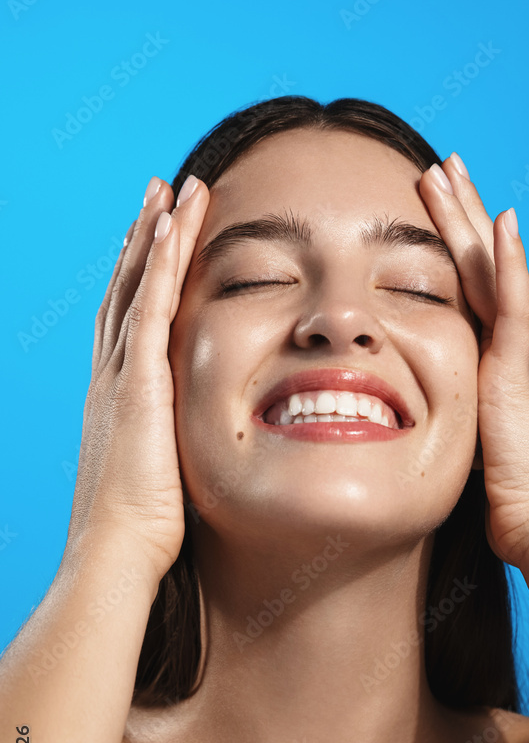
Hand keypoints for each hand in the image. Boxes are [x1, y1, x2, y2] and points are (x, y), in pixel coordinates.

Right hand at [65, 173, 209, 588]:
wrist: (117, 553)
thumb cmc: (143, 530)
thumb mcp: (163, 476)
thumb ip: (177, 448)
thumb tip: (200, 449)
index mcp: (120, 397)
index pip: (129, 321)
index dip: (141, 277)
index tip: (156, 241)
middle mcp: (113, 376)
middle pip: (127, 291)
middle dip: (144, 240)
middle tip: (158, 193)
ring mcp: (121, 376)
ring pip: (137, 287)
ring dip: (156, 235)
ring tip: (171, 189)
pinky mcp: (137, 383)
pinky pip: (148, 308)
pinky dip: (159, 264)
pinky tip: (171, 226)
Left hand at [418, 155, 528, 569]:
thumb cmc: (509, 503)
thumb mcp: (468, 449)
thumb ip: (451, 424)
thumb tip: (421, 430)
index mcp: (492, 364)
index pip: (466, 291)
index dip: (450, 248)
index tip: (429, 211)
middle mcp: (507, 350)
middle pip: (477, 268)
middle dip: (458, 216)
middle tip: (439, 168)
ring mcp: (515, 358)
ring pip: (490, 274)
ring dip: (471, 220)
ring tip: (449, 171)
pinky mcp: (517, 376)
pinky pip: (515, 310)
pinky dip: (509, 267)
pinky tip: (503, 224)